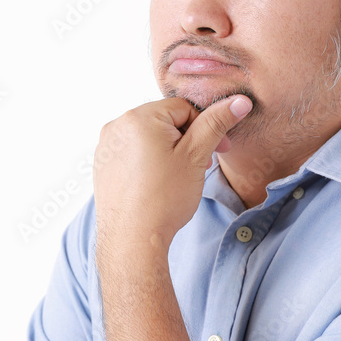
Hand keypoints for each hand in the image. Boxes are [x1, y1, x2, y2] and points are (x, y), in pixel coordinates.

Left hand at [93, 95, 252, 250]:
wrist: (132, 240)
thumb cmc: (164, 199)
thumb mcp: (196, 157)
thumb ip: (216, 124)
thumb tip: (239, 101)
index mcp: (138, 117)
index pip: (182, 108)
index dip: (205, 128)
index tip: (219, 150)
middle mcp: (116, 126)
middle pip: (163, 121)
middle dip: (185, 140)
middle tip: (198, 168)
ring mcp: (106, 146)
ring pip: (148, 137)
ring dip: (167, 150)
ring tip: (176, 178)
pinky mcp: (102, 164)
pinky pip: (131, 152)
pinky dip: (147, 161)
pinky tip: (156, 184)